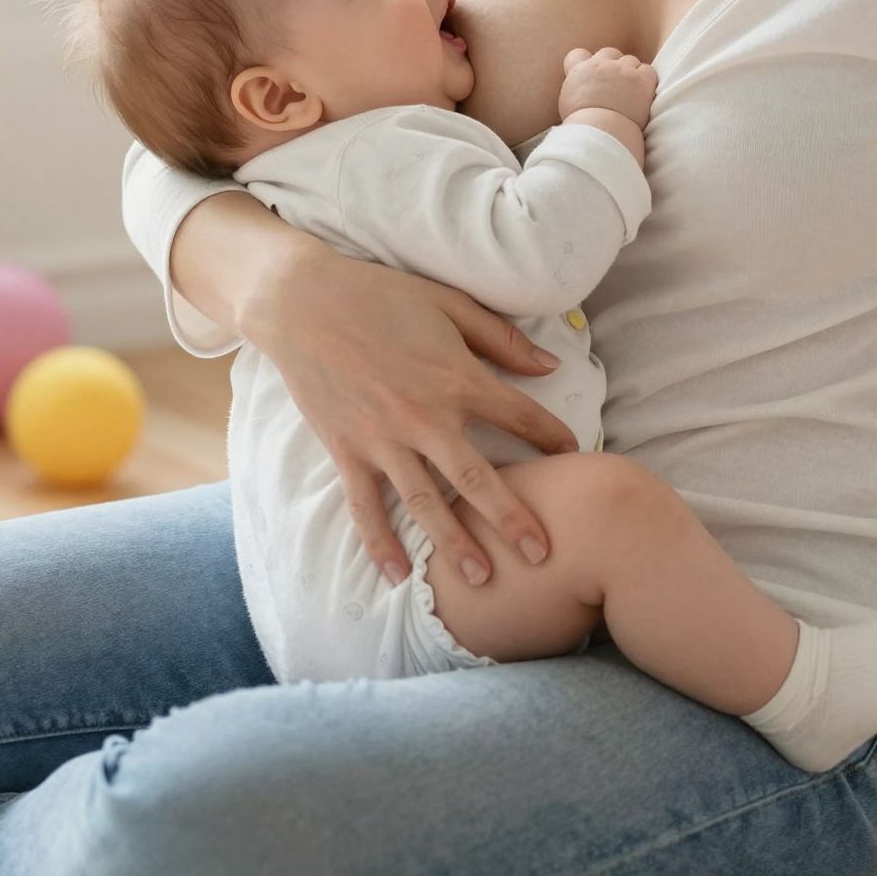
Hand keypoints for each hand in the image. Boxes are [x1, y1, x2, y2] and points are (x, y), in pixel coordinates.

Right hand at [246, 241, 579, 587]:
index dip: (552, 436)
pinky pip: (365, 505)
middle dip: (512, 520)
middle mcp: (425, 417)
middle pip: (478, 479)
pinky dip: (379, 542)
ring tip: (483, 581)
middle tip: (542, 556)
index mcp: (457, 377)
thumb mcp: (449, 303)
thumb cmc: (380, 295)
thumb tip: (550, 366)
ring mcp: (383, 439)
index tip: (574, 457)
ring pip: (426, 503)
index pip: (519, 416)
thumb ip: (502, 337)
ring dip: (455, 544)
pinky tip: (396, 575)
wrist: (302, 302)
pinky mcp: (347, 450)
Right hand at [558, 47, 658, 129]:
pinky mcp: (641, 79)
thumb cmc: (582, 126)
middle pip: (609, 53)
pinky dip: (646, 80)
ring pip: (630, 61)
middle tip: (616, 85)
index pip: (578, 54)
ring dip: (631, 73)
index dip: (587, 62)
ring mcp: (622, 70)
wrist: (601, 131)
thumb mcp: (568, 105)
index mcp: (579, 71)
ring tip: (630, 94)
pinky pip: (647, 70)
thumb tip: (582, 93)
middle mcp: (600, 65)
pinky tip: (642, 95)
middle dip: (613, 65)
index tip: (593, 75)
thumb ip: (576, 91)